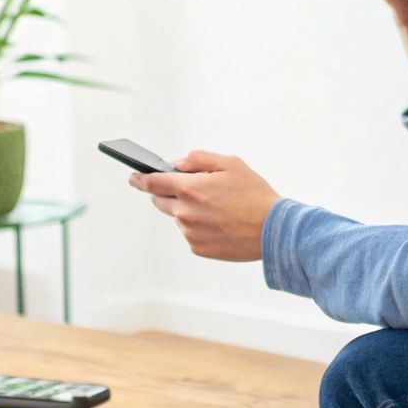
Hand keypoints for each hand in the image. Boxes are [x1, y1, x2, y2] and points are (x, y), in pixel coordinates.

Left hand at [128, 149, 279, 261]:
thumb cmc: (255, 195)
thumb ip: (199, 159)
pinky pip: (189, 233)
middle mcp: (185, 212)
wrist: (273, 230)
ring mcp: (190, 233)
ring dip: (187, 210)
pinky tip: (219, 223)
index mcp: (190, 189)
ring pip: (177, 217)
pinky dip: (198, 226)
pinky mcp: (198, 248)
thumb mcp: (231, 164)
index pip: (153, 182)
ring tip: (217, 208)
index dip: (140, 178)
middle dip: (168, 193)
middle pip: (160, 201)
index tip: (134, 177)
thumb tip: (178, 164)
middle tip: (192, 190)